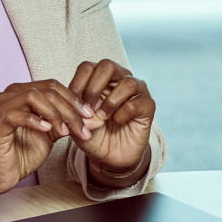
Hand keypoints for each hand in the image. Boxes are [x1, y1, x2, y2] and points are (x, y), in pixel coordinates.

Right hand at [0, 79, 97, 195]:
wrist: (3, 174)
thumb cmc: (23, 151)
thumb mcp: (52, 133)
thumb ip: (67, 121)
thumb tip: (94, 117)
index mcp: (22, 92)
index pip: (53, 86)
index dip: (74, 99)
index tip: (90, 115)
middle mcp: (9, 95)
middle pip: (46, 90)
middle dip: (69, 109)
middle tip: (82, 126)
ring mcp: (0, 108)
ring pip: (32, 97)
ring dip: (54, 114)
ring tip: (65, 131)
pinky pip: (15, 115)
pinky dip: (35, 120)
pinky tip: (47, 130)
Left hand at [68, 59, 155, 179]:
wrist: (110, 155)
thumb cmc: (93, 133)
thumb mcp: (77, 123)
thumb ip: (74, 112)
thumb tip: (79, 107)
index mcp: (100, 78)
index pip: (87, 67)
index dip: (78, 85)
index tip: (73, 105)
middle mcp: (119, 79)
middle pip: (107, 66)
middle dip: (93, 88)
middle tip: (88, 108)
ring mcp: (136, 90)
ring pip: (127, 82)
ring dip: (110, 102)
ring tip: (103, 117)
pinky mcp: (148, 105)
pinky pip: (136, 103)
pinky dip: (122, 114)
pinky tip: (117, 122)